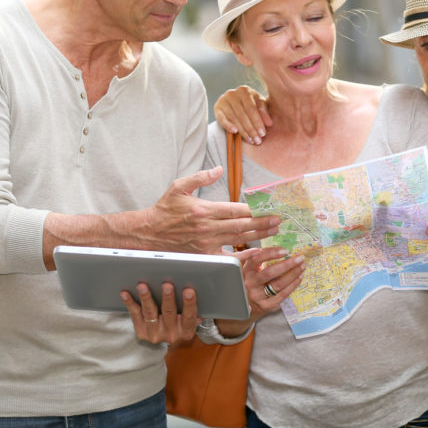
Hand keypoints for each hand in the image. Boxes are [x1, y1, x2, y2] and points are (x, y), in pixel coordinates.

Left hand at [121, 281, 199, 344]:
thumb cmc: (182, 320)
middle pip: (169, 313)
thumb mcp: (191, 316)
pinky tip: (126, 294)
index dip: (189, 303)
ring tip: (143, 286)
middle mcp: (171, 335)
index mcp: (186, 331)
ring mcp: (155, 334)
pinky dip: (130, 303)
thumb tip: (194, 284)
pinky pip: (135, 315)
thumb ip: (193, 305)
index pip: (189, 316)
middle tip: (166, 284)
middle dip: (168, 298)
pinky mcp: (142, 332)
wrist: (169, 338)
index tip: (189, 291)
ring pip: (150, 314)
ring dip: (146, 298)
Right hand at [139, 167, 279, 252]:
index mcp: (204, 209)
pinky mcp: (205, 256)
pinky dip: (244, 256)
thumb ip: (200, 178)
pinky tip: (257, 252)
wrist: (148, 234)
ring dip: (259, 236)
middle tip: (279, 221)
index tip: (268, 207)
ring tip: (275, 232)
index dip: (254, 209)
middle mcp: (207, 227)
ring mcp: (207, 244)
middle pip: (242, 225)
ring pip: (238, 240)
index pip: (235, 209)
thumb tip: (218, 170)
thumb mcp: (179, 187)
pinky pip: (229, 257)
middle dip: (263, 222)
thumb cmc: (164, 210)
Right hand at [214, 85, 271, 144]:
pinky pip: (221, 118)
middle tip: (257, 140)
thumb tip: (269, 123)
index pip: (251, 108)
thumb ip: (264, 113)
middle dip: (251, 129)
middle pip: (242, 114)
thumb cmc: (252, 104)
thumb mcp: (260, 105)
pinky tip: (235, 132)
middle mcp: (232, 93)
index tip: (263, 133)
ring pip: (233, 118)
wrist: (238, 102)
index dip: (257, 122)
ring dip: (242, 131)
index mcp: (244, 90)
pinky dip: (228, 126)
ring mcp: (223, 100)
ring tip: (250, 140)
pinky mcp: (217, 108)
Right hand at [215, 246, 304, 336]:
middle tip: (299, 258)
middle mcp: (250, 283)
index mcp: (247, 270)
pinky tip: (299, 277)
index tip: (285, 250)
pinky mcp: (266, 305)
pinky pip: (282, 294)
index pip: (257, 259)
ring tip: (302, 266)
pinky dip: (293, 285)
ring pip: (278, 284)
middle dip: (287, 264)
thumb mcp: (252, 268)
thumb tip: (280, 247)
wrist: (247, 304)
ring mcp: (258, 296)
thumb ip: (261, 258)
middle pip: (269, 273)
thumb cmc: (253, 281)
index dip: (271, 253)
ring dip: (293, 274)